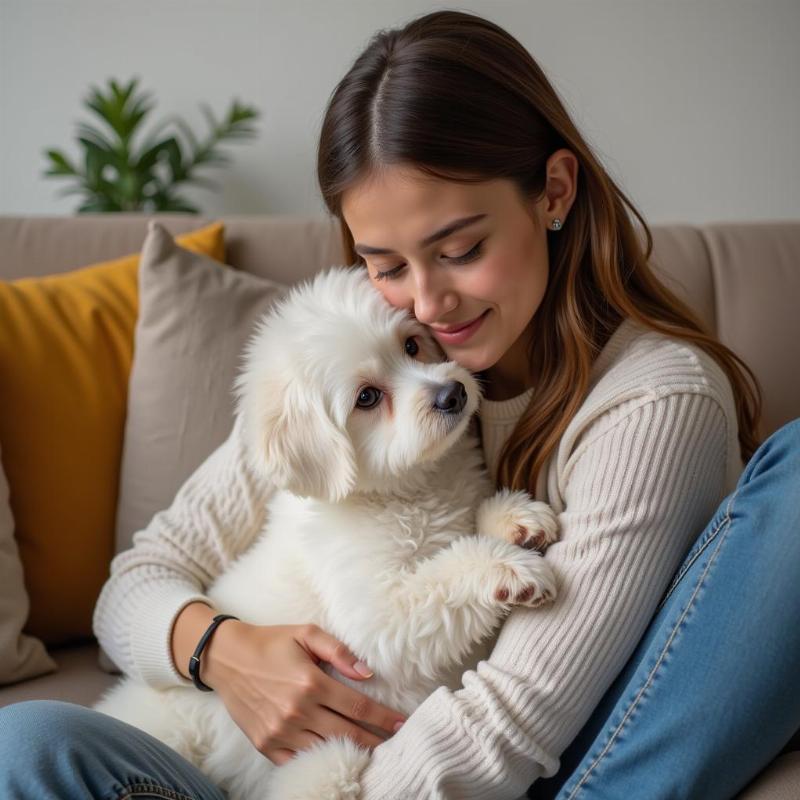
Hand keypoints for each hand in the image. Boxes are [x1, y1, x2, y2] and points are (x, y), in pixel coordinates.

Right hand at [202, 621, 407, 765]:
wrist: (227, 658)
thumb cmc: (272, 642)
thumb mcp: (306, 633)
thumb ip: (339, 651)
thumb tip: (367, 672)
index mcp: (311, 682)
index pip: (358, 706)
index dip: (384, 717)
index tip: (402, 723)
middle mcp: (297, 710)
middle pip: (348, 734)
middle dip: (376, 740)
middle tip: (396, 744)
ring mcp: (281, 731)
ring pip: (326, 751)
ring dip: (351, 754)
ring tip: (373, 754)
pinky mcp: (266, 745)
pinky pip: (299, 762)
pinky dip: (320, 762)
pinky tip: (337, 759)